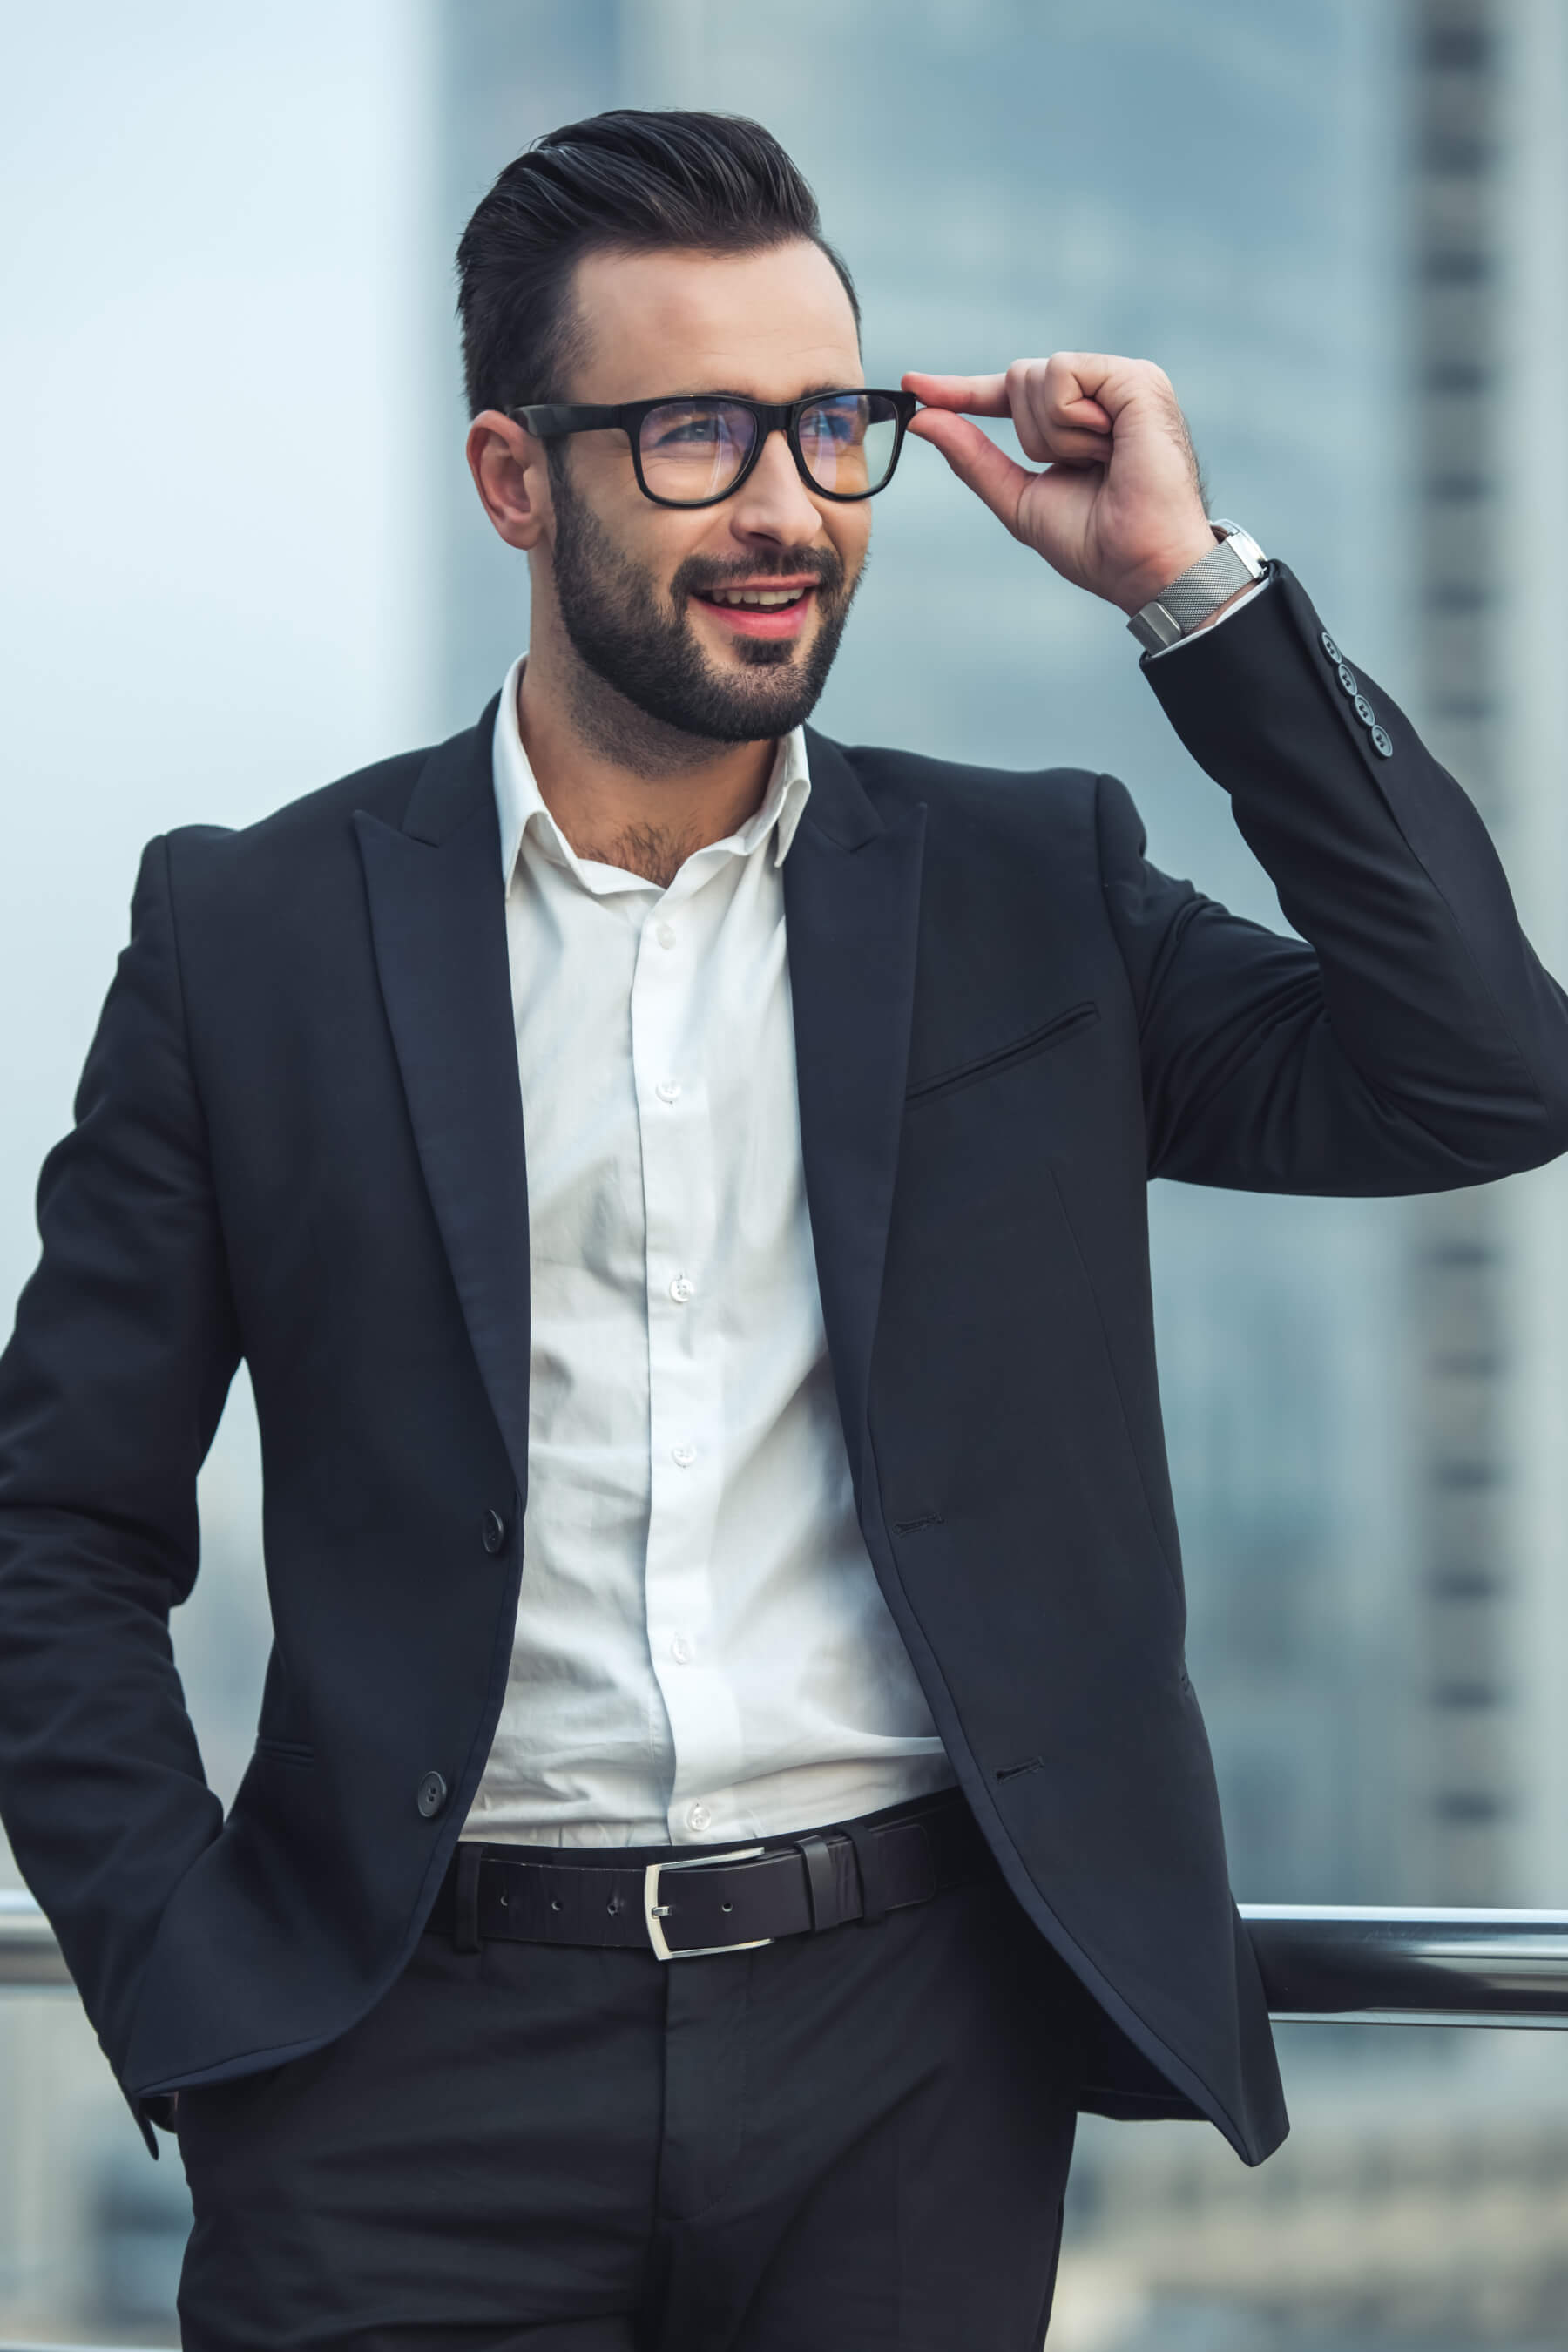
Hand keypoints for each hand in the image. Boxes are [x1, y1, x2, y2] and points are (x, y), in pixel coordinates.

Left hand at [903, 355, 1216, 614]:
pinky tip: (1109, 446)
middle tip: (1082, 470)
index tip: (913, 384)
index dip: (962, 391)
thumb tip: (923, 419)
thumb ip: (972, 457)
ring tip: (1101, 462)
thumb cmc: (1094, 543)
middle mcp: (1101, 392)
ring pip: (1034, 375)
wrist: (1142, 565)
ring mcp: (1121, 381)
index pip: (1008, 394)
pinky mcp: (1135, 379)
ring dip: (1051, 436)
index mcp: (1078, 419)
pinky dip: (1068, 420)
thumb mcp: (1017, 498)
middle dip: (1030, 436)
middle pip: (1016, 379)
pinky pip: (1062, 374)